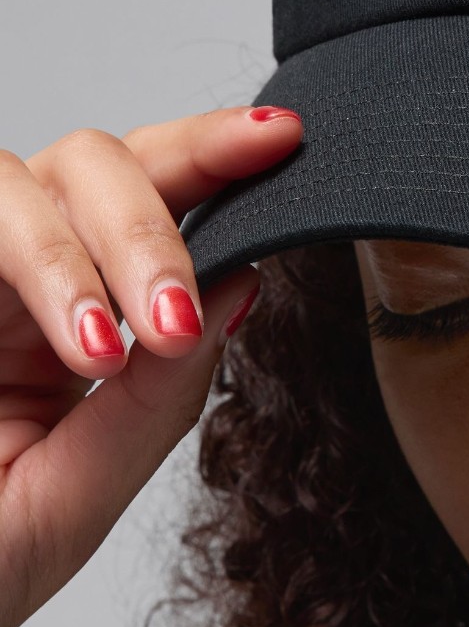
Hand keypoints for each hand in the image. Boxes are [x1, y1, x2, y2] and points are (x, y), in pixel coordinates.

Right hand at [0, 106, 301, 626]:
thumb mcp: (83, 488)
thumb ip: (164, 389)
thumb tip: (249, 281)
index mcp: (63, 314)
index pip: (151, 202)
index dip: (214, 156)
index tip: (283, 138)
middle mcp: (10, 277)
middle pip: (98, 161)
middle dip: (167, 200)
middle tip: (190, 302)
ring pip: (34, 175)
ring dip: (105, 249)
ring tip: (134, 342)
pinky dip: (45, 267)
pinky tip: (83, 345)